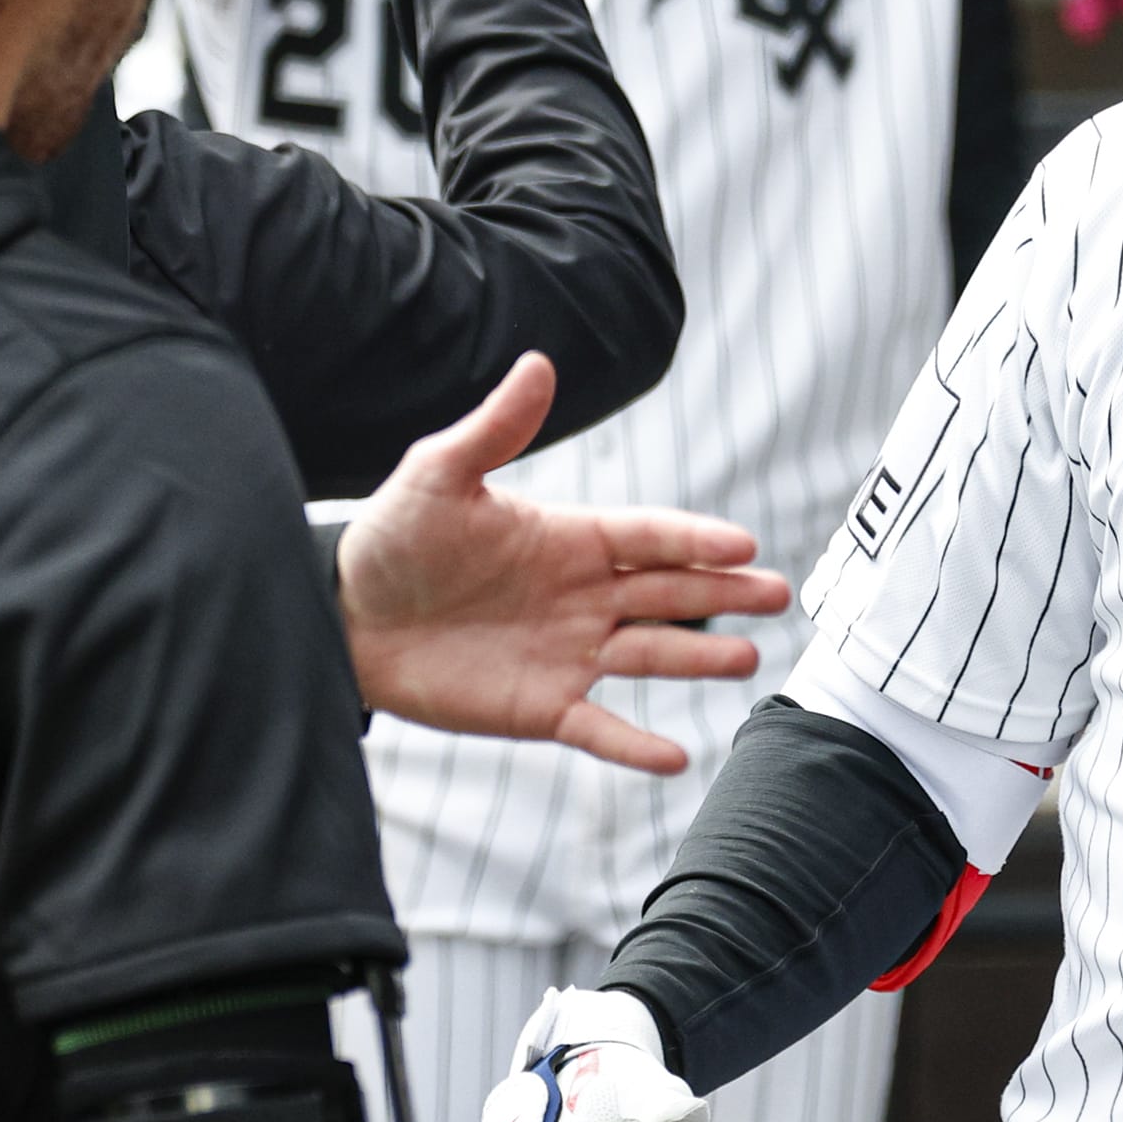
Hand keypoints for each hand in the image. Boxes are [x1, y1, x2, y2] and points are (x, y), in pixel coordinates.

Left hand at [334, 353, 786, 767]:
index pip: (648, 536)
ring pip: (648, 656)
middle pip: (668, 593)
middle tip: (777, 595)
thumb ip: (495, 429)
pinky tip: (676, 757)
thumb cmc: (393, 540)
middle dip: (723, 593)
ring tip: (745, 659)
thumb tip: (538, 364)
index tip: (741, 544)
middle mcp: (583, 595)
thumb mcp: (438, 475)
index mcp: (570, 538)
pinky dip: (634, 745)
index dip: (694, 540)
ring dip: (696, 659)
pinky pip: (598, 727)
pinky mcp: (541, 707)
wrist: (345, 619)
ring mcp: (568, 652)